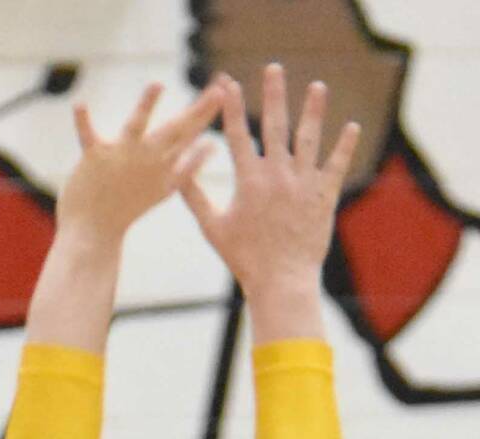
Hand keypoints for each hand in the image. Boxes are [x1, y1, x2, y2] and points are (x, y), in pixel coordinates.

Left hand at [58, 81, 222, 242]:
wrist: (92, 233)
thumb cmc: (125, 209)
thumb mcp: (163, 188)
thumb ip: (187, 166)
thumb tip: (211, 146)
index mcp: (163, 167)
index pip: (191, 135)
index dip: (208, 113)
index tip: (227, 91)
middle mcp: (146, 160)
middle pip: (175, 130)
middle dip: (198, 109)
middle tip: (219, 87)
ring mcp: (121, 157)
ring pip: (136, 126)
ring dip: (146, 106)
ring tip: (156, 85)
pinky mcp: (94, 158)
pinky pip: (87, 135)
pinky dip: (82, 121)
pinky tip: (79, 104)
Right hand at [181, 65, 357, 326]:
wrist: (281, 279)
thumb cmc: (243, 257)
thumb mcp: (212, 227)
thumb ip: (195, 198)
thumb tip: (178, 174)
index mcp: (248, 180)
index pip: (236, 134)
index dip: (230, 107)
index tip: (227, 83)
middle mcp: (277, 175)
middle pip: (274, 125)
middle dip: (273, 94)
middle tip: (273, 68)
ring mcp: (304, 182)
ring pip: (309, 138)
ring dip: (313, 110)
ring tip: (317, 87)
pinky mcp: (325, 195)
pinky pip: (336, 164)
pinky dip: (344, 145)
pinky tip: (351, 126)